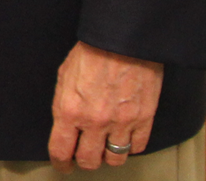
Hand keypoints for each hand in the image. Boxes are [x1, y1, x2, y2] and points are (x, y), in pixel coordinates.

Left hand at [47, 42, 162, 169]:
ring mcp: (121, 123)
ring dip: (108, 157)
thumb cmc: (92, 52)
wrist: (122, 39)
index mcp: (70, 110)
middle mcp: (95, 122)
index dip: (60, 162)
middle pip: (89, 161)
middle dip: (84, 162)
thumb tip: (65, 125)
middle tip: (84, 158)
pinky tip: (125, 139)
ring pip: (115, 159)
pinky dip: (131, 147)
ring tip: (105, 149)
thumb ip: (64, 104)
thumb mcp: (64, 76)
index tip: (63, 165)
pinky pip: (137, 147)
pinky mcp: (144, 119)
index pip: (61, 150)